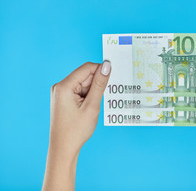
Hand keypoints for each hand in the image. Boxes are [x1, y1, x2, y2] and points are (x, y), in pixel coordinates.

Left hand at [43, 61, 110, 190]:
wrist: (63, 148)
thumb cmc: (76, 130)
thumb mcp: (92, 106)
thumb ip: (100, 84)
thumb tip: (106, 66)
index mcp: (64, 86)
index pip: (87, 68)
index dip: (101, 70)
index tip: (114, 76)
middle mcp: (60, 87)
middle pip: (85, 75)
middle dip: (96, 84)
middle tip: (101, 100)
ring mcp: (61, 93)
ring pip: (84, 83)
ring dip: (93, 91)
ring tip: (92, 108)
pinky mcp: (64, 99)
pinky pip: (80, 90)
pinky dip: (88, 96)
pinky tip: (89, 108)